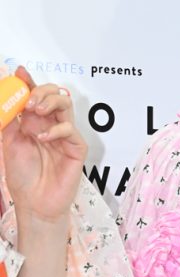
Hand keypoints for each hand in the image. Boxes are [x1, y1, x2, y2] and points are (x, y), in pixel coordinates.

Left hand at [2, 67, 87, 223]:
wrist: (34, 203)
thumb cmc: (23, 177)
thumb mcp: (8, 143)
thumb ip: (8, 120)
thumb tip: (4, 96)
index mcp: (34, 122)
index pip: (35, 95)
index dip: (29, 82)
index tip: (20, 73)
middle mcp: (50, 125)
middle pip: (54, 94)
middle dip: (41, 91)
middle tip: (29, 100)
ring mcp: (64, 135)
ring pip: (65, 104)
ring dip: (50, 101)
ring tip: (35, 111)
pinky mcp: (76, 147)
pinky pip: (70, 129)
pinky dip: (55, 129)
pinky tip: (42, 138)